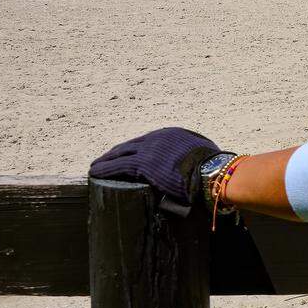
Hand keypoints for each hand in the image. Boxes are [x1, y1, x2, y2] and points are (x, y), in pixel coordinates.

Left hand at [89, 127, 221, 206]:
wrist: (211, 170)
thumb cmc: (213, 166)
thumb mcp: (201, 152)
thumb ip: (190, 153)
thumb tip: (190, 162)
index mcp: (171, 135)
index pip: (147, 142)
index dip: (135, 149)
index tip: (128, 155)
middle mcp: (157, 139)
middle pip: (131, 145)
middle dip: (117, 153)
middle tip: (106, 159)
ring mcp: (148, 150)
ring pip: (120, 154)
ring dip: (106, 160)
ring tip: (96, 167)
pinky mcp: (142, 164)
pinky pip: (117, 166)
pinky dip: (105, 169)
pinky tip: (95, 172)